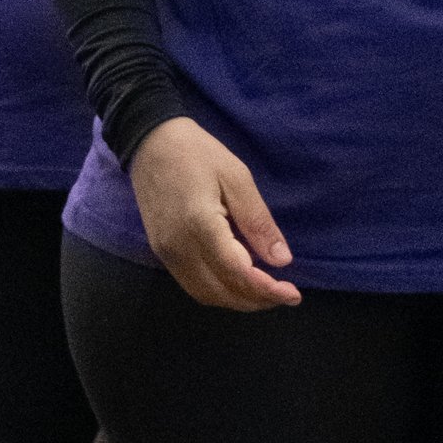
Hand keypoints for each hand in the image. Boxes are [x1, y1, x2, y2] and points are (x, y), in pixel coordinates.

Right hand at [129, 116, 301, 311]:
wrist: (149, 141)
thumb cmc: (197, 153)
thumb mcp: (236, 177)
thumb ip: (257, 221)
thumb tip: (282, 260)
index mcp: (200, 224)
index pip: (237, 272)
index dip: (267, 289)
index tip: (293, 294)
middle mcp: (179, 247)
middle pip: (221, 292)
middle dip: (256, 301)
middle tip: (285, 294)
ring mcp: (166, 253)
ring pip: (205, 294)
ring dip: (237, 300)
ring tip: (265, 292)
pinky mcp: (161, 252)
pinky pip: (192, 284)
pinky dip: (218, 291)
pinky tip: (236, 281)